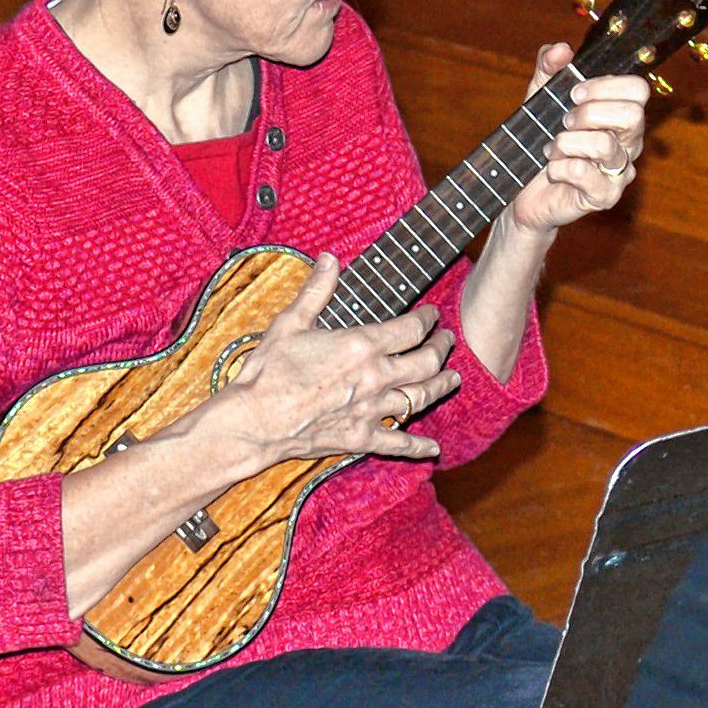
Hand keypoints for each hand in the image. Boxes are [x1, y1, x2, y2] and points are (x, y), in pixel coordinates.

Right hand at [201, 252, 458, 466]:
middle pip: (426, 362)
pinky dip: (419, 446)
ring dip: (441, 387)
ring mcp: (371, 409)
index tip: (433, 314)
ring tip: (453, 379)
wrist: (255, 420)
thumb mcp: (290, 323)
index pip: (410, 328)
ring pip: (421, 398)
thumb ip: (316, 290)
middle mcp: (376, 377)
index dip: (428, 319)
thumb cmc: (269, 371)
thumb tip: (330, 258)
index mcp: (362, 345)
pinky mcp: (361, 438)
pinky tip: (434, 448)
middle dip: (442, 349)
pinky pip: (398, 443)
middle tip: (448, 341)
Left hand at [504, 42, 650, 236]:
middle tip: (565, 121)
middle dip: (590, 113)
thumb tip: (561, 49)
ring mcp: (619, 172)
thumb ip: (549, 67)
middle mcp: (628, 143)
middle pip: (633, 115)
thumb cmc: (539, 140)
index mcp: (620, 115)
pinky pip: (583, 173)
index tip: (574, 93)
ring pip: (605, 145)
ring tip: (553, 149)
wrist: (521, 189)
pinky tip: (552, 171)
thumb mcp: (539, 96)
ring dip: (567, 142)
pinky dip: (559, 168)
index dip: (605, 86)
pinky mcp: (605, 197)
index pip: (638, 90)